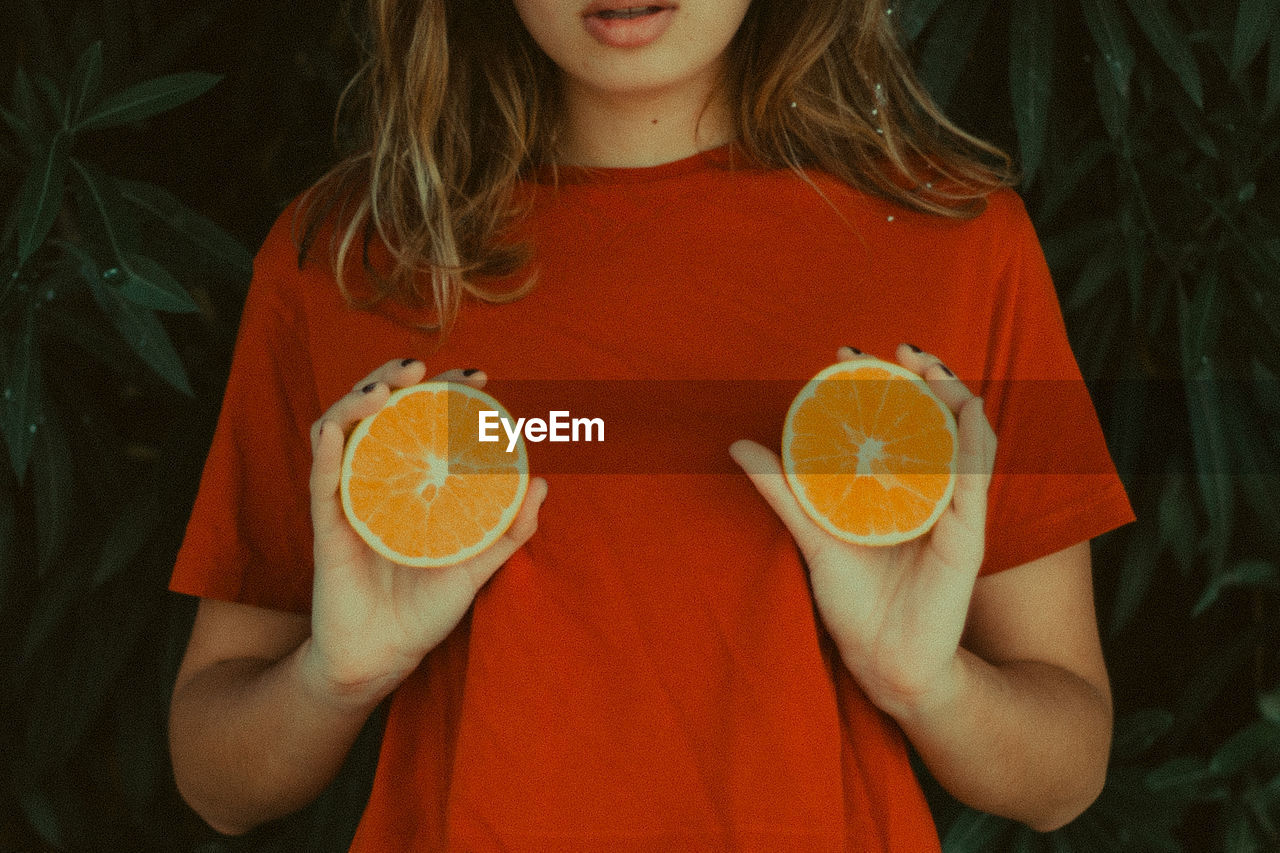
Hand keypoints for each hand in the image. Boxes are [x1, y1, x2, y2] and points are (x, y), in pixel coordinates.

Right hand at [302, 359, 547, 703]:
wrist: (383, 657)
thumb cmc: (426, 609)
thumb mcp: (476, 567)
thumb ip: (508, 530)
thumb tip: (544, 483)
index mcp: (411, 482)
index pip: (422, 419)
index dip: (445, 390)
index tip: (477, 375)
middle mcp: (376, 480)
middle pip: (376, 411)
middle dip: (393, 377)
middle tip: (421, 367)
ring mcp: (347, 499)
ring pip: (338, 431)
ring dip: (356, 402)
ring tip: (383, 389)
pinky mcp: (326, 527)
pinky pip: (321, 481)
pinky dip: (327, 451)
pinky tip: (338, 432)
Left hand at [730, 343, 996, 719]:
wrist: (885, 663)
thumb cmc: (855, 600)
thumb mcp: (813, 535)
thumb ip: (783, 491)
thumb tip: (738, 446)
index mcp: (901, 488)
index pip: (901, 421)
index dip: (883, 382)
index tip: (848, 352)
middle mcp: (933, 493)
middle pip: (938, 421)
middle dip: (924, 378)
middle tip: (899, 348)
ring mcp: (954, 513)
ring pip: (965, 441)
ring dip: (954, 397)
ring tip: (932, 367)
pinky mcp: (967, 538)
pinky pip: (976, 484)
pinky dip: (973, 445)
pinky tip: (967, 413)